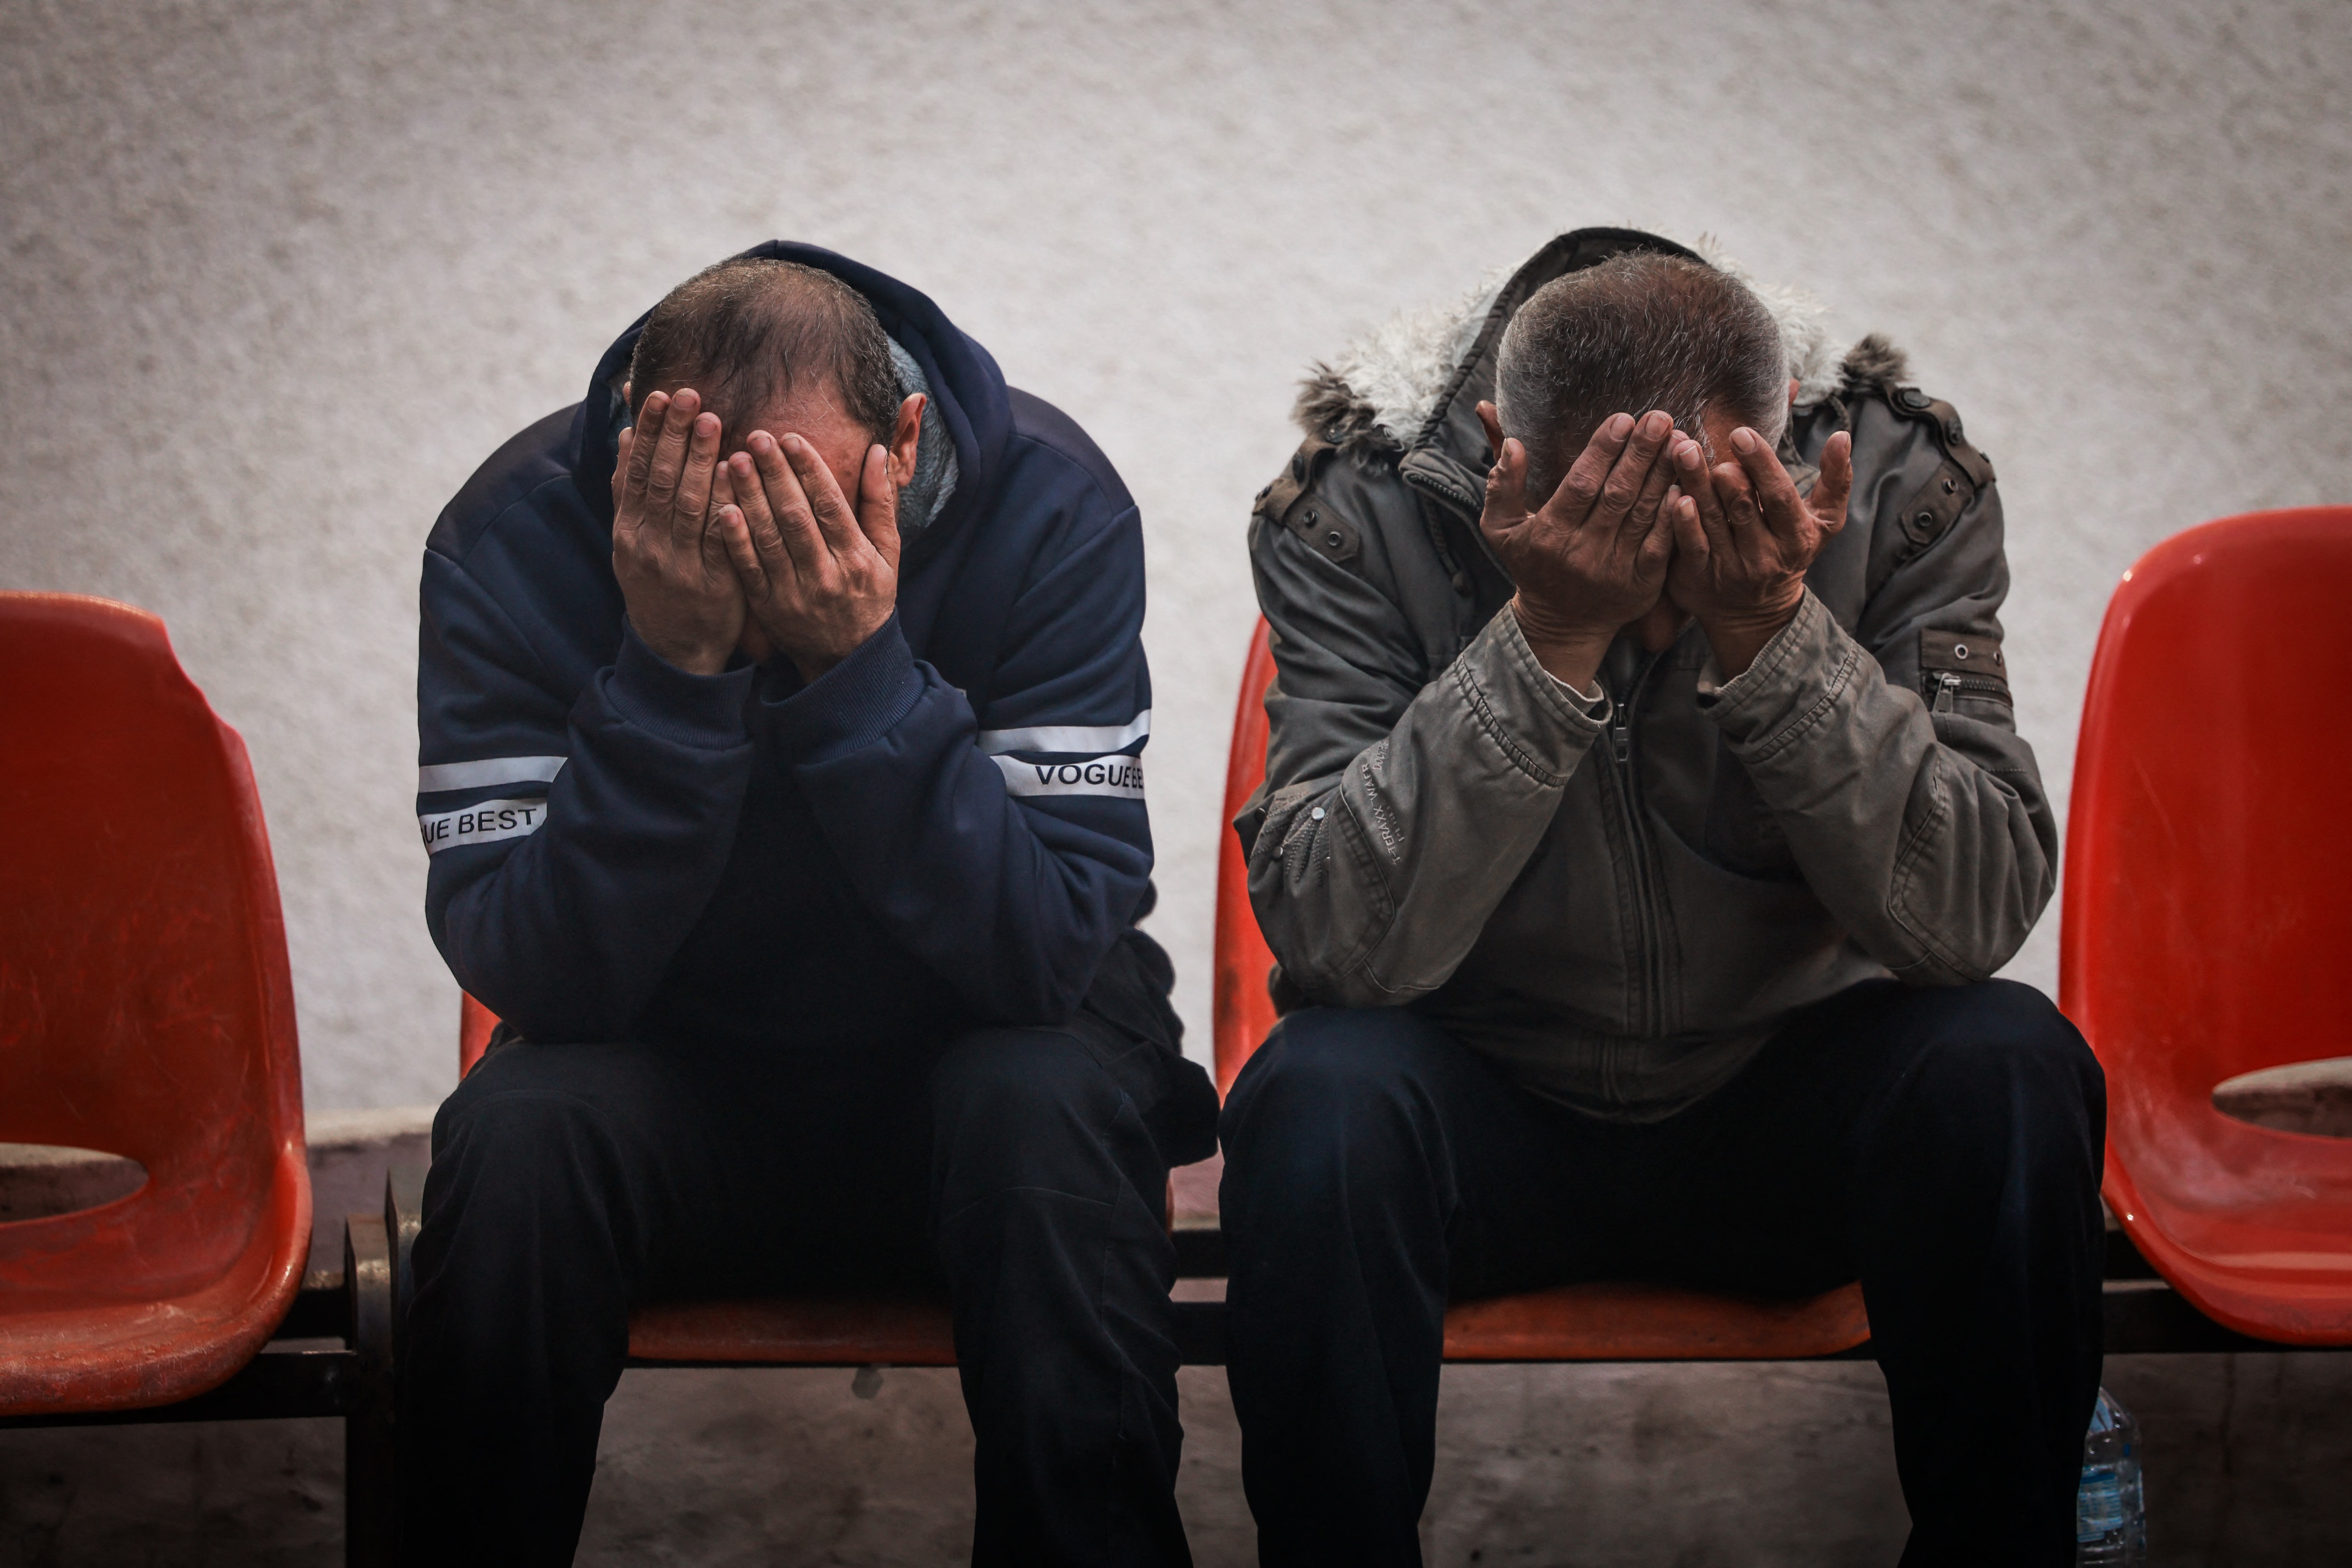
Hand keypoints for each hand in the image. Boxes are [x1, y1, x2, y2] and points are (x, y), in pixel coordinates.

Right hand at [610, 388, 744, 675]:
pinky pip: (719, 540)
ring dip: (698, 459)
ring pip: (688, 505)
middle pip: (661, 480)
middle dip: (674, 434)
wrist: (673, 649)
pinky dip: (724, 505)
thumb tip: (624, 436)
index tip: (659, 395)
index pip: (637, 471)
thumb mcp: (633, 539)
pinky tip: (732, 475)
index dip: (648, 432)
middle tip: (689, 394)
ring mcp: (679, 565)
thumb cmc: (658, 583)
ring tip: (712, 420)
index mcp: (628, 529)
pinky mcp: (713, 584)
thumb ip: (630, 490)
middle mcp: (648, 544)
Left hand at [714, 428, 900, 682]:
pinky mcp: (768, 606)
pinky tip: (724, 509)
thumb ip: (880, 501)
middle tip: (756, 437)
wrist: (847, 657)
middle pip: (796, 517)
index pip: (830, 505)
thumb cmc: (869, 595)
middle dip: (775, 474)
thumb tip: (875, 451)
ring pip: (768, 538)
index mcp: (856, 559)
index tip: (791, 438)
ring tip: (736, 461)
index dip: (810, 470)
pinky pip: (748, 568)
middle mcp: (825, 575)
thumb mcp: (887, 552)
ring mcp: (794, 593)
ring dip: (750, 497)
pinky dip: (736, 539)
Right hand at [1474, 403, 1678, 689]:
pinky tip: (1685, 484)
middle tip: (1660, 418)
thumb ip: (1503, 487)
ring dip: (1663, 474)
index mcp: (1550, 534)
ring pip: (1643, 514)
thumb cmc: (1533, 566)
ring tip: (1679, 440)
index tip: (1623, 419)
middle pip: (1617, 494)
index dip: (1603, 451)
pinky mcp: (1642, 584)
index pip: (1581, 485)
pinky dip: (1674, 514)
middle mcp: (1583, 552)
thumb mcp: (1501, 530)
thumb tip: (1512, 444)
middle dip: (1641, 453)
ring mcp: (1615, 569)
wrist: (1562, 624)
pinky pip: (1661, 544)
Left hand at [1665, 425, 1852, 675]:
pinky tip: (1673, 495)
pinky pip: (1689, 546)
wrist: (1754, 613)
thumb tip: (1842, 436)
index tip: (1741, 433)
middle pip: (1742, 507)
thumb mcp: (1822, 523)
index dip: (1761, 465)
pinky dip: (1681, 521)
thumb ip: (1835, 481)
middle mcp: (1764, 556)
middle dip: (1724, 474)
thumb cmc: (1789, 551)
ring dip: (1695, 484)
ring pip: (1712, 521)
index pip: (1779, 496)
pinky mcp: (1699, 578)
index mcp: (1796, 537)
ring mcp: (1730, 569)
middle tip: (1701, 442)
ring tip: (1682, 451)